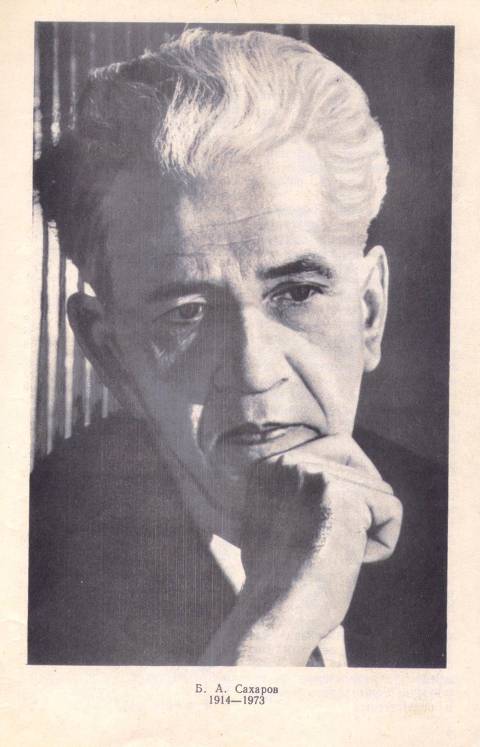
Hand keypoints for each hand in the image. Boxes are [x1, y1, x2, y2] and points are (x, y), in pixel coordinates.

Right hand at [199, 434, 401, 664]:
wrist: (276, 613)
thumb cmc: (278, 583)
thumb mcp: (277, 522)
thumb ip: (299, 493)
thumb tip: (337, 483)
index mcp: (269, 466)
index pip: (335, 447)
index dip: (347, 488)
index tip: (327, 529)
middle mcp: (288, 462)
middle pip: (356, 459)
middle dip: (362, 501)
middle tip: (342, 539)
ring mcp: (313, 474)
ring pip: (377, 488)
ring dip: (369, 528)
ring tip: (337, 556)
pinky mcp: (341, 494)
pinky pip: (391, 509)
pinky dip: (383, 543)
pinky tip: (352, 561)